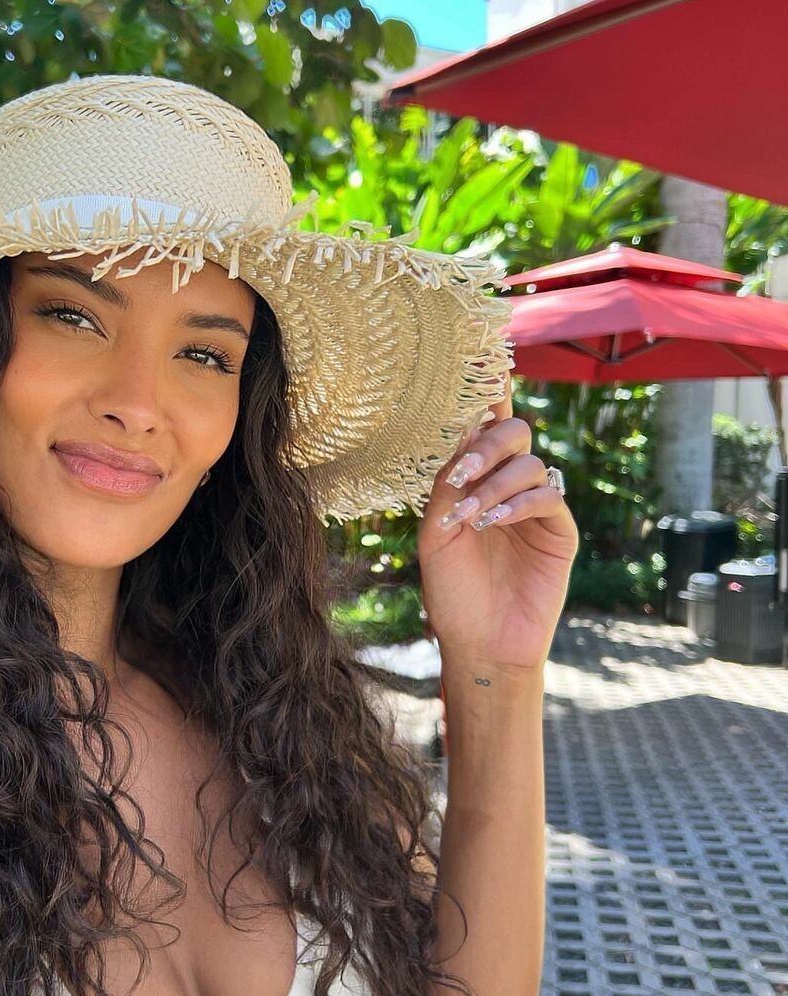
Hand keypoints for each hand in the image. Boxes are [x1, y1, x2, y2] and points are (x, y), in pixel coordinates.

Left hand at [414, 372, 578, 672]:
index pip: (482, 425)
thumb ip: (448, 483)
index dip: (486, 388)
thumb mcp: (437, 533)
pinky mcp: (559, 530)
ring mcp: (536, 506)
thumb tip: (460, 433)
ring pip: (530, 462)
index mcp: (474, 479)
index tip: (484, 353)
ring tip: (472, 517)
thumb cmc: (452, 591)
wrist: (479, 642)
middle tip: (462, 474)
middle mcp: (507, 484)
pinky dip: (519, 502)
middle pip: (513, 431)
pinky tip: (495, 522)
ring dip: (496, 483)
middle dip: (487, 444)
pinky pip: (548, 495)